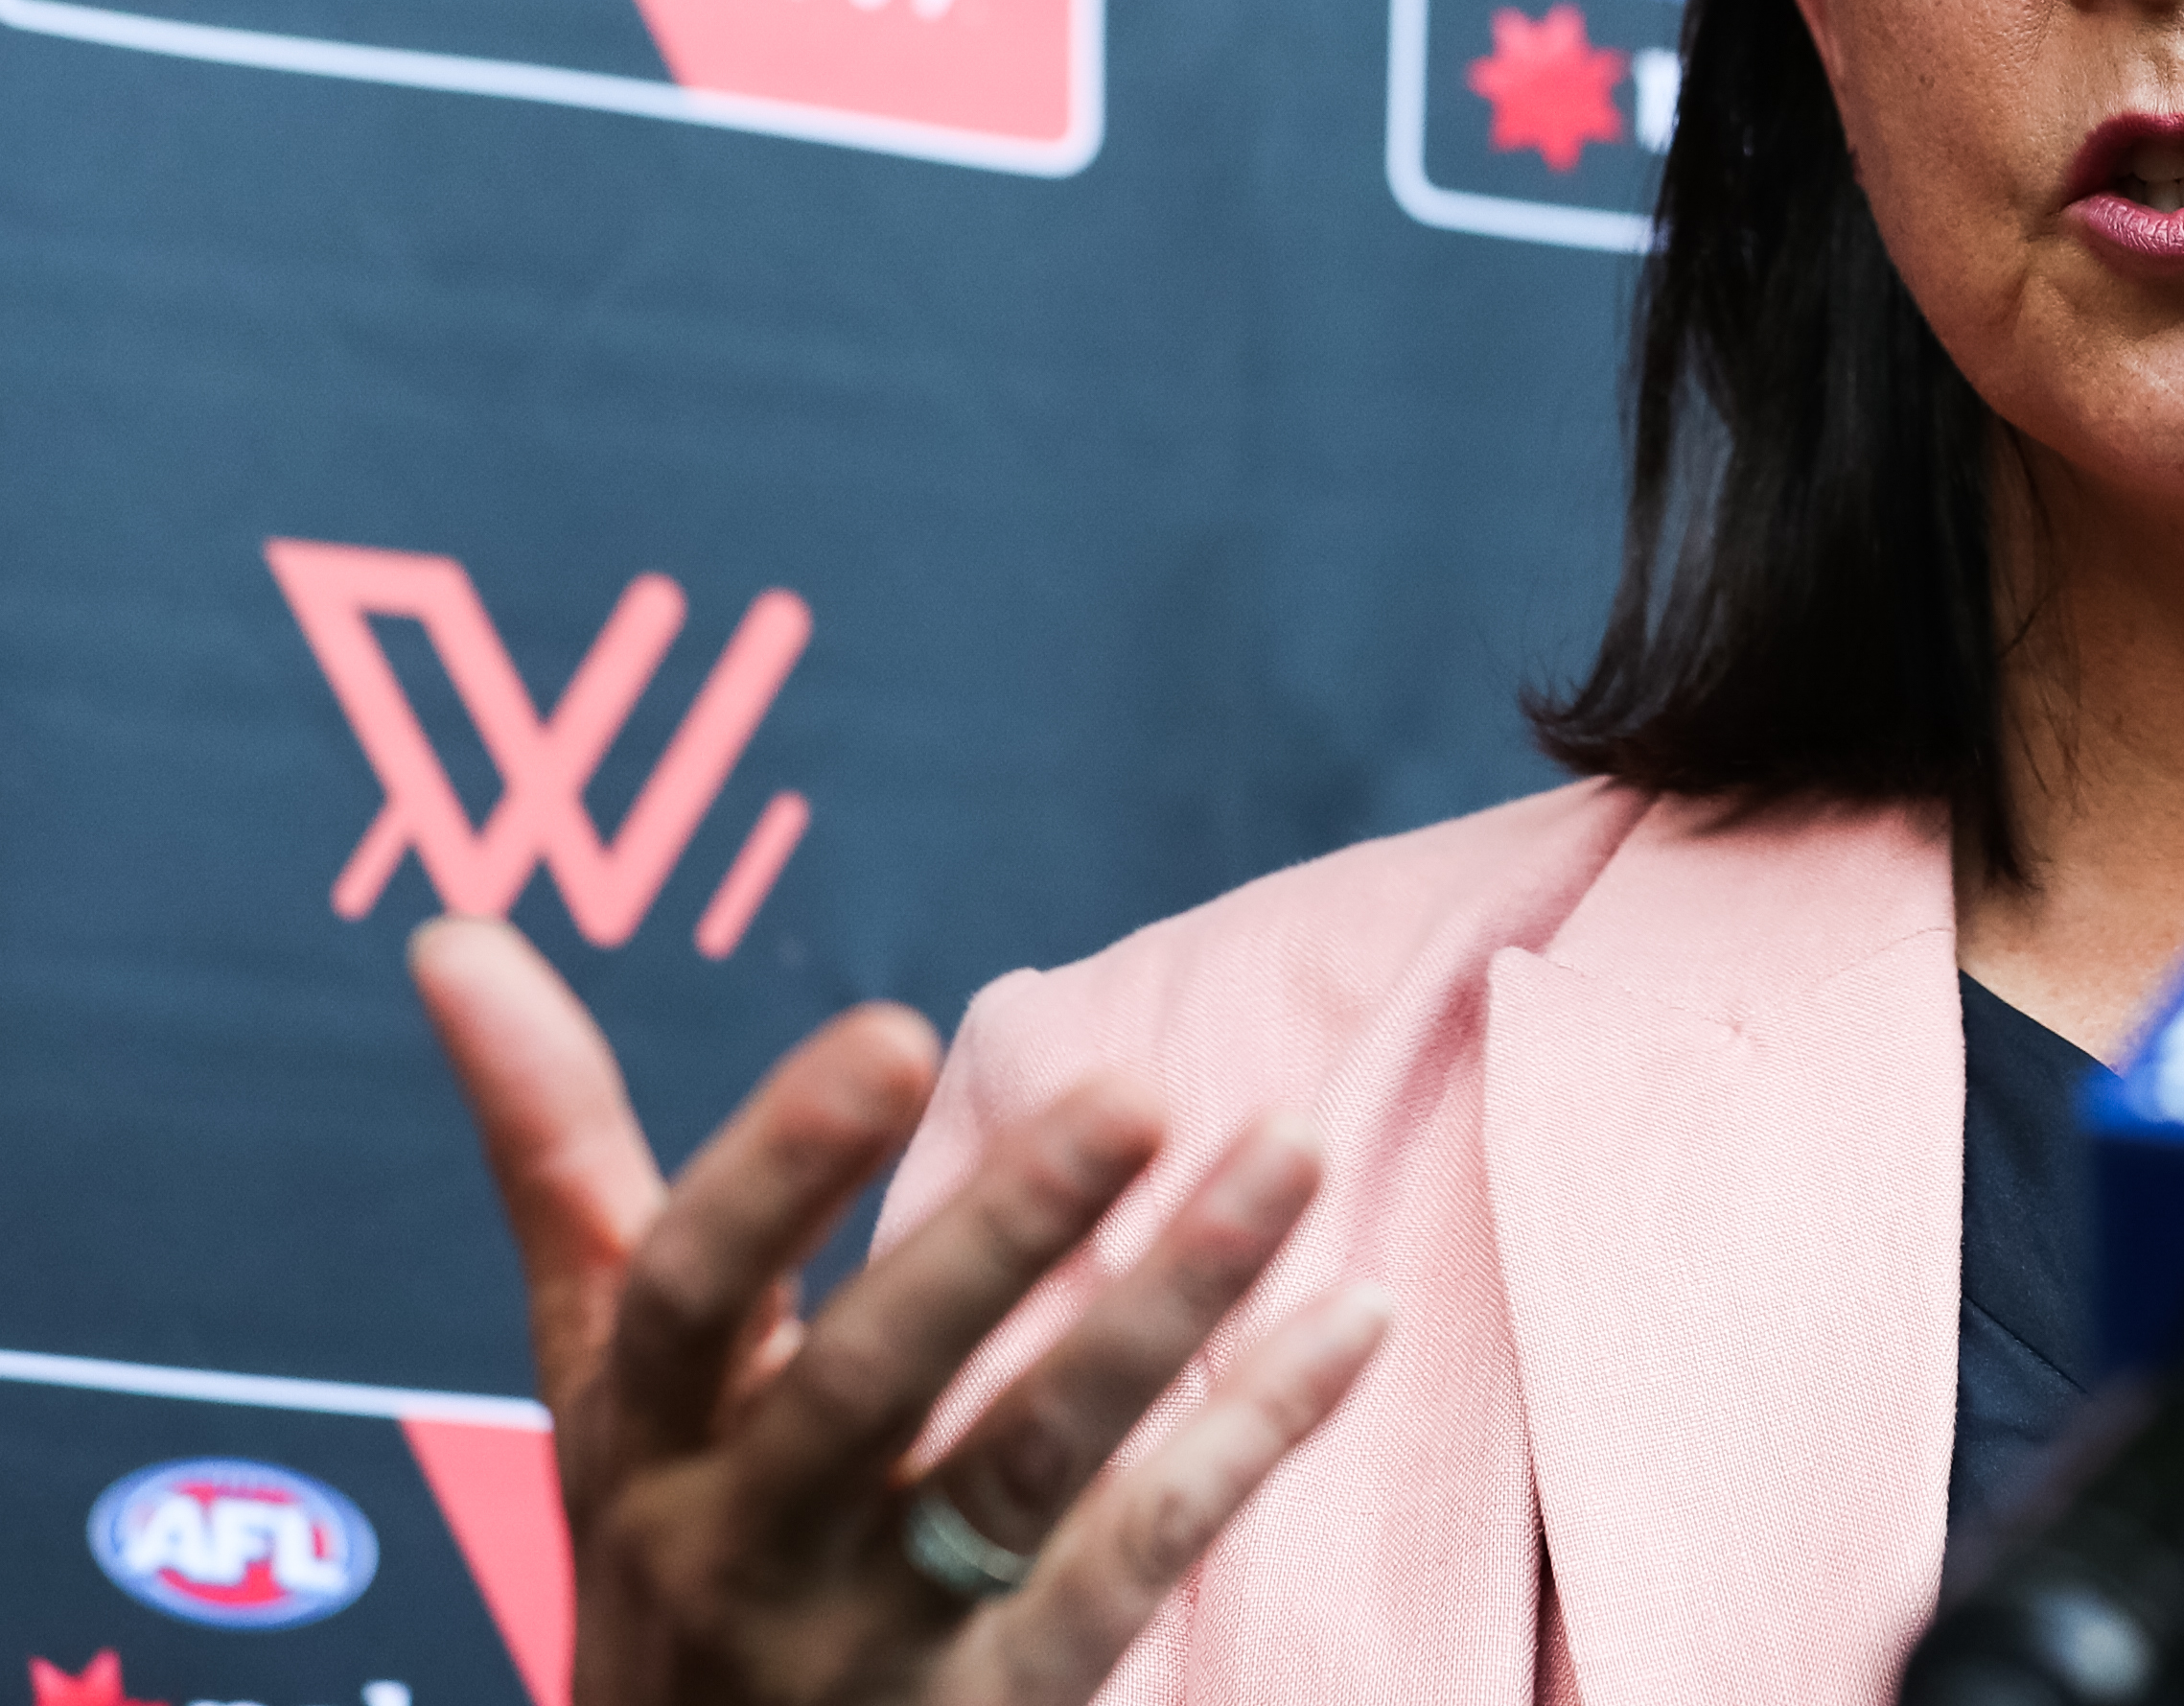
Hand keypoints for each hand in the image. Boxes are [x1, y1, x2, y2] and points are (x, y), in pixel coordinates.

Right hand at [410, 918, 1391, 1705]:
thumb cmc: (679, 1545)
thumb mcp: (603, 1378)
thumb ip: (555, 1159)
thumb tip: (446, 930)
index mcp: (645, 1439)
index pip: (686, 1295)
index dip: (775, 1170)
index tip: (893, 1032)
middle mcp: (743, 1546)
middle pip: (865, 1386)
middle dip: (999, 1237)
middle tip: (1139, 1088)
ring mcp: (877, 1642)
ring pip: (1028, 1470)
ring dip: (1173, 1306)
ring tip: (1298, 1145)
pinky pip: (1138, 1559)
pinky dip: (1253, 1432)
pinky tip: (1357, 1312)